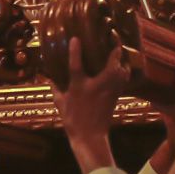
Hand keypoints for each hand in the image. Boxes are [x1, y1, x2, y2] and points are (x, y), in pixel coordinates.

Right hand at [52, 37, 127, 171]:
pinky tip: (120, 67)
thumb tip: (50, 76)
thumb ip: (55, 87)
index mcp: (79, 85)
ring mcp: (109, 90)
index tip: (76, 38)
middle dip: (115, 48)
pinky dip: (123, 70)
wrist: (90, 136)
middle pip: (113, 63)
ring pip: (122, 70)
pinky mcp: (117, 95)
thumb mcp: (59, 102)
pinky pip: (124, 78)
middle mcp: (97, 85)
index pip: (76, 64)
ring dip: (122, 60)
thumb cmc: (73, 119)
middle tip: (112, 36)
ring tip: (118, 52)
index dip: (76, 50)